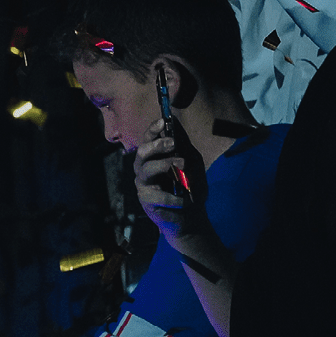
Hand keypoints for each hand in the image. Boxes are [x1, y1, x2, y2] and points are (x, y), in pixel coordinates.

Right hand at [132, 116, 208, 239]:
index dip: (153, 129)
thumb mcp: (192, 163)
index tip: (163, 121)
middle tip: (173, 143)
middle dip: (157, 145)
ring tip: (183, 166)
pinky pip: (158, 195)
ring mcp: (143, 184)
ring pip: (147, 169)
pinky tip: (185, 200)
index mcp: (154, 157)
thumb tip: (176, 124)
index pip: (148, 139)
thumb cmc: (190, 187)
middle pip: (142, 152)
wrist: (192, 215)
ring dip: (166, 165)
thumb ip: (184, 146)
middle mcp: (144, 168)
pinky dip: (174, 197)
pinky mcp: (146, 200)